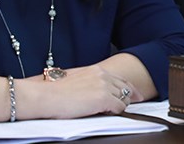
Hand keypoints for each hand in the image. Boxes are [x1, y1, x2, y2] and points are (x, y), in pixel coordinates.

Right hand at [19, 64, 142, 118]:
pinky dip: (116, 112)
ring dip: (121, 105)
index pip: (119, 78)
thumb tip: (95, 89)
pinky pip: (119, 108)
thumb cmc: (55, 91)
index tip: (136, 93)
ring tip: (116, 110)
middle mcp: (102, 75)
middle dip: (131, 96)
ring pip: (124, 98)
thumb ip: (89, 82)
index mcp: (96, 70)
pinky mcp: (103, 99)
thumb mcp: (76, 79)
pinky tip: (109, 113)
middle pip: (125, 87)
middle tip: (138, 101)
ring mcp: (104, 87)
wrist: (45, 96)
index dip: (129, 87)